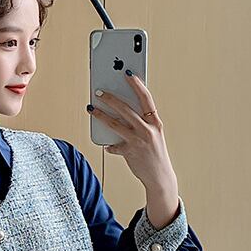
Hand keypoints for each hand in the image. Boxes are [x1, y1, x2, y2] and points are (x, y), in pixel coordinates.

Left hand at [89, 72, 175, 189]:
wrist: (160, 177)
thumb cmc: (155, 153)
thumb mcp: (153, 135)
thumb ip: (141, 123)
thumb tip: (121, 111)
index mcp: (155, 122)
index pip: (146, 98)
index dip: (137, 85)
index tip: (127, 74)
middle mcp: (148, 130)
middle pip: (126, 109)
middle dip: (110, 98)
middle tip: (99, 91)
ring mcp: (138, 141)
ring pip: (115, 124)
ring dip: (101, 115)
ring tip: (91, 108)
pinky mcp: (129, 152)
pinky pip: (113, 146)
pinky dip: (109, 145)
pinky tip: (106, 145)